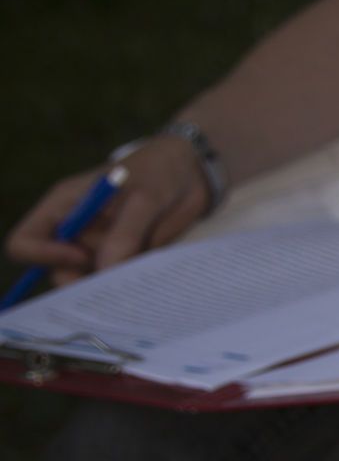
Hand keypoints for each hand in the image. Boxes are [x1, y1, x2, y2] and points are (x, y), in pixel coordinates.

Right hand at [3, 139, 211, 284]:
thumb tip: (104, 271)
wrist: (192, 173)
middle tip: (120, 284)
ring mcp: (99, 250)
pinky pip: (121, 283)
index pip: (24, 243)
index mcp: (62, 209)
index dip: (44, 256)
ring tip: (144, 282)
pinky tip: (155, 282)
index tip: (82, 257)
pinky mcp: (124, 261)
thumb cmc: (158, 171)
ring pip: (92, 283)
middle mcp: (75, 234)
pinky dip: (134, 287)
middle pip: (59, 272)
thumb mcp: (145, 196)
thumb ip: (125, 233)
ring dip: (114, 288)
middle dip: (84, 283)